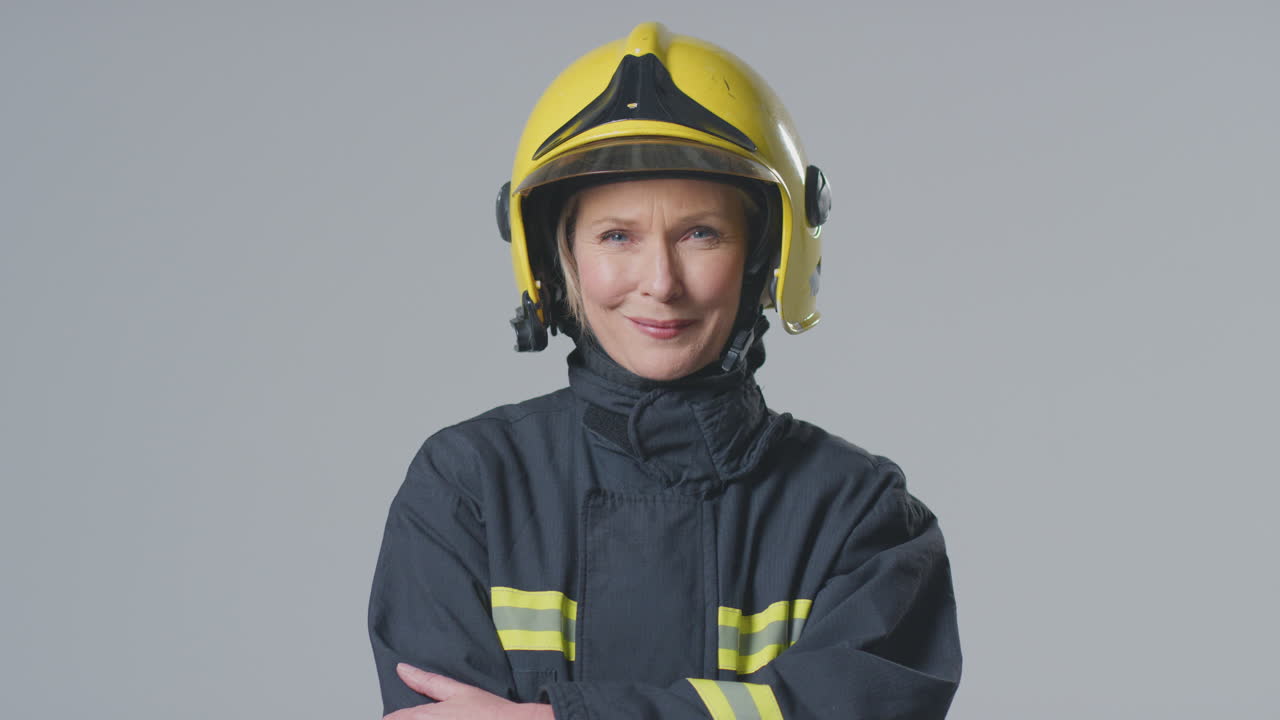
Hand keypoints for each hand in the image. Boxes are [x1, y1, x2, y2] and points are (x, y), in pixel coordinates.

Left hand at [385, 663, 554, 719]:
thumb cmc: (489, 712)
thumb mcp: (458, 690)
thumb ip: (427, 681)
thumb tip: (402, 669)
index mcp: (423, 716)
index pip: (393, 719)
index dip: (394, 717)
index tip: (396, 716)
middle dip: (407, 719)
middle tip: (428, 714)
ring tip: (441, 717)